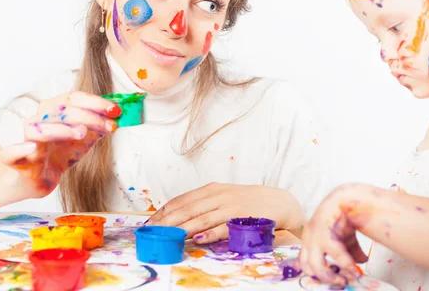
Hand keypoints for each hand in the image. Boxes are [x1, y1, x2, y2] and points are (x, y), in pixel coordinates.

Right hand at [0, 91, 120, 196]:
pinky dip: (19, 149)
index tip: (116, 110)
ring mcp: (26, 140)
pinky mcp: (16, 161)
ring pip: (38, 128)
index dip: (95, 102)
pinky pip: (10, 153)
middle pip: (60, 111)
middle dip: (89, 116)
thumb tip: (119, 115)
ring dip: (61, 129)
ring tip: (82, 133)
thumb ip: (100, 127)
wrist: (37, 178)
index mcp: (54, 111)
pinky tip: (31, 148)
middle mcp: (39, 121)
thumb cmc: (60, 153)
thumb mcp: (84, 139)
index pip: (73, 98)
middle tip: (110, 125)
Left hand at [147, 183, 304, 243]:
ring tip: (167, 236)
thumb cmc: (248, 201)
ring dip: (182, 228)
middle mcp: (219, 196)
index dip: (164, 211)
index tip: (150, 223)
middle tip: (152, 232)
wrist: (279, 202)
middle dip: (167, 221)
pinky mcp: (242, 219)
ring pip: (201, 218)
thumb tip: (178, 216)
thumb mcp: (224, 197)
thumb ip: (204, 204)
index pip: (182, 200)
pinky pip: (222, 228)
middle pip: (187, 209)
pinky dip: (209, 234)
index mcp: (212, 189)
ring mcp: (231, 207)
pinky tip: (196, 239)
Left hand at [298, 185, 368, 285]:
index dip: (316, 274)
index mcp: (308, 240)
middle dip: (324, 278)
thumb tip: (360, 265)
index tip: (331, 279)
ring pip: (317, 266)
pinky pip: (335, 254)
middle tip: (339, 282)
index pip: (304, 263)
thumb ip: (349, 253)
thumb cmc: (342, 218)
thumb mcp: (345, 238)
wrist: (345, 198)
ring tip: (346, 280)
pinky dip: (346, 264)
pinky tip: (355, 270)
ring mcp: (315, 237)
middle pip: (308, 267)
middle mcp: (308, 239)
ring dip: (331, 277)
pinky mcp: (325, 232)